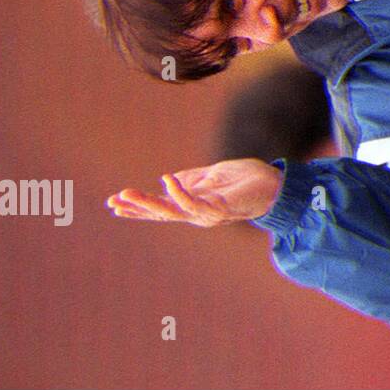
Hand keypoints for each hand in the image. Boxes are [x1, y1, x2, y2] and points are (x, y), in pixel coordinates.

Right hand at [107, 158, 282, 226]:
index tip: (114, 203)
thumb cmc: (247, 181)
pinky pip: (195, 202)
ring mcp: (208, 213)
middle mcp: (198, 213)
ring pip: (173, 212)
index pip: (161, 208)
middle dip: (137, 208)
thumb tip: (168, 181)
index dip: (138, 207)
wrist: (276, 185)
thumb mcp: (213, 176)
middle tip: (112, 202)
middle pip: (162, 214)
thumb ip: (192, 180)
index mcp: (194, 205)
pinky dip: (179, 192)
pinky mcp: (221, 208)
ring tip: (126, 195)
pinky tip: (166, 181)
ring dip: (149, 204)